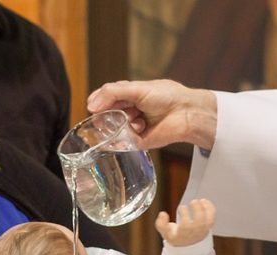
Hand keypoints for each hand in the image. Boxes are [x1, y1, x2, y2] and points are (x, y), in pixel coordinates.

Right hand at [86, 79, 216, 149]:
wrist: (185, 113)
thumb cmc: (166, 96)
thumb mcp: (136, 89)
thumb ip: (112, 93)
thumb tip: (90, 105)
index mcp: (127, 96)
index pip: (103, 99)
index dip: (97, 102)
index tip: (94, 105)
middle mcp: (127, 111)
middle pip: (105, 115)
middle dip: (108, 115)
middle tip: (115, 113)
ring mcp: (131, 127)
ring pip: (111, 129)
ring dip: (121, 123)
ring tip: (137, 119)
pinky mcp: (136, 142)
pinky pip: (121, 143)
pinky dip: (124, 137)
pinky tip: (138, 128)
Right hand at [155, 198, 215, 246]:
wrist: (188, 244)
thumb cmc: (177, 236)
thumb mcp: (165, 233)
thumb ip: (161, 223)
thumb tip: (162, 214)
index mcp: (183, 234)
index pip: (186, 225)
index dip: (184, 214)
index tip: (181, 207)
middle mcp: (195, 233)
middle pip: (200, 222)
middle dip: (197, 209)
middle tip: (193, 202)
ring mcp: (203, 230)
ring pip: (209, 220)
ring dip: (206, 208)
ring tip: (200, 200)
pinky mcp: (208, 225)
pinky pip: (212, 217)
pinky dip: (210, 208)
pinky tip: (204, 201)